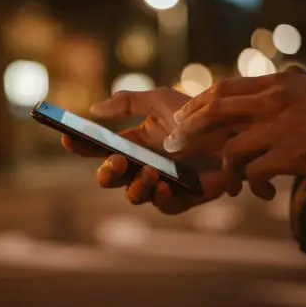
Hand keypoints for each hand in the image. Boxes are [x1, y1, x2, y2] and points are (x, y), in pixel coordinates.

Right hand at [62, 88, 234, 213]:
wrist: (237, 128)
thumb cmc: (199, 115)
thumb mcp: (160, 100)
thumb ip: (127, 102)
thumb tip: (93, 110)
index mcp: (135, 143)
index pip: (100, 148)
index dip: (82, 145)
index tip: (68, 138)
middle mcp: (144, 165)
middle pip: (111, 178)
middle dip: (107, 172)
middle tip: (116, 160)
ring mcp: (163, 182)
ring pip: (133, 195)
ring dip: (134, 185)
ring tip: (147, 170)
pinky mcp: (186, 196)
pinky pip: (164, 205)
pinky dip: (159, 197)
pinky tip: (162, 184)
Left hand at [170, 73, 305, 188]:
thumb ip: (278, 94)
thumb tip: (256, 102)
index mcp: (275, 84)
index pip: (222, 88)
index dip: (195, 104)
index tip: (181, 117)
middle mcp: (272, 102)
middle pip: (213, 112)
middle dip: (187, 131)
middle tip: (174, 147)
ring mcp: (280, 128)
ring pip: (230, 150)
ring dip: (224, 173)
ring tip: (231, 187)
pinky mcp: (294, 156)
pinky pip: (255, 174)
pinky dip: (253, 186)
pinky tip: (265, 192)